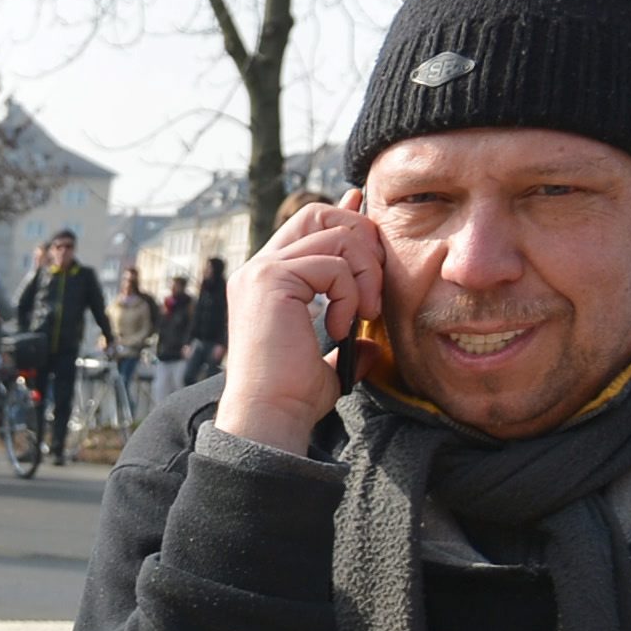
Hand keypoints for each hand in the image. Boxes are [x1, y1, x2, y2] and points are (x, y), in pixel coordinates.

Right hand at [218, 195, 385, 454]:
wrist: (270, 415)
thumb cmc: (293, 396)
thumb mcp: (329, 360)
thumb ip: (346, 338)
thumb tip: (371, 339)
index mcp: (266, 281)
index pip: (309, 225)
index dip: (345, 218)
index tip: (370, 227)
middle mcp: (258, 269)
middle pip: (320, 215)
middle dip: (361, 241)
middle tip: (372, 290)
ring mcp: (261, 271)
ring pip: (335, 237)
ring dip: (364, 274)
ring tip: (362, 315)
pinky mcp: (271, 280)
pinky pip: (333, 265)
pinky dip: (349, 294)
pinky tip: (339, 327)